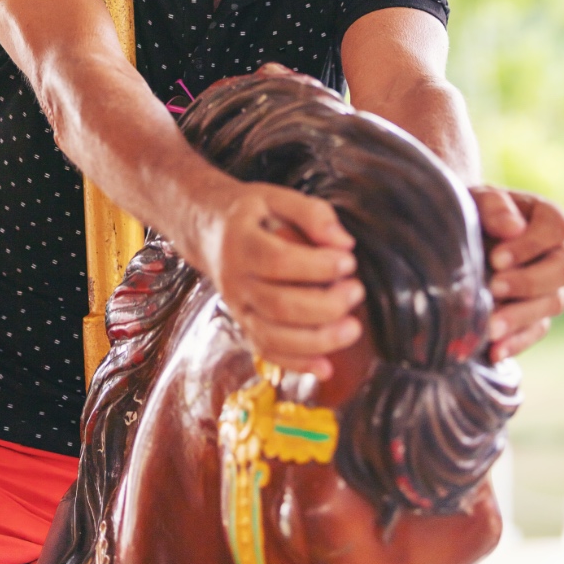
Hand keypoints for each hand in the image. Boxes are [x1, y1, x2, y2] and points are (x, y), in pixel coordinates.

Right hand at [197, 182, 364, 379]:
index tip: (348, 261)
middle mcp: (235, 280)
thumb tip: (343, 243)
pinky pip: (267, 352)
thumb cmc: (248, 213)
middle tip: (356, 291)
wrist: (207, 231)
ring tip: (352, 328)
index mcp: (240, 242)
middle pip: (278, 305)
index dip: (317, 266)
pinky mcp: (243, 324)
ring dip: (317, 340)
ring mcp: (237, 307)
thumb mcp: (275, 196)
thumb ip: (312, 213)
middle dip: (325, 305)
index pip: (278, 261)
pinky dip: (296, 364)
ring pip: (273, 337)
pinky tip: (326, 367)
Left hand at [470, 186, 563, 361]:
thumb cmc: (463, 213)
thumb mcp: (472, 200)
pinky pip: (536, 331)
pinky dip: (516, 342)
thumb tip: (514, 227)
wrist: (446, 239)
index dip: (532, 244)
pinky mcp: (534, 315)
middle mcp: (554, 251)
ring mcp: (548, 285)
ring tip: (488, 326)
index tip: (496, 258)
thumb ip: (493, 206)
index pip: (557, 226)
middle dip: (529, 281)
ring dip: (520, 316)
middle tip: (493, 288)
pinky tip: (493, 351)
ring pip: (552, 303)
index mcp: (543, 217)